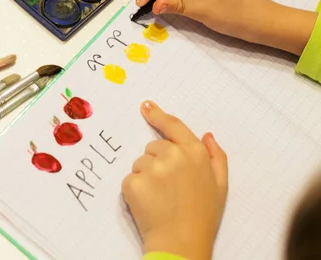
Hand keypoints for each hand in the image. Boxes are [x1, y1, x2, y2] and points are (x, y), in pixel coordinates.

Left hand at [122, 101, 227, 259]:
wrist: (182, 243)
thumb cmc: (202, 217)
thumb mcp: (220, 185)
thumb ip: (216, 157)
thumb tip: (207, 135)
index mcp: (195, 152)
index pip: (173, 126)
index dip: (157, 114)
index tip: (146, 106)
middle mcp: (173, 155)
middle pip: (154, 146)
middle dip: (157, 161)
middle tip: (168, 187)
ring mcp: (152, 168)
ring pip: (140, 162)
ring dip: (146, 175)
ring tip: (160, 197)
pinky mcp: (134, 181)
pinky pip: (129, 178)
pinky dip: (135, 189)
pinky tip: (148, 203)